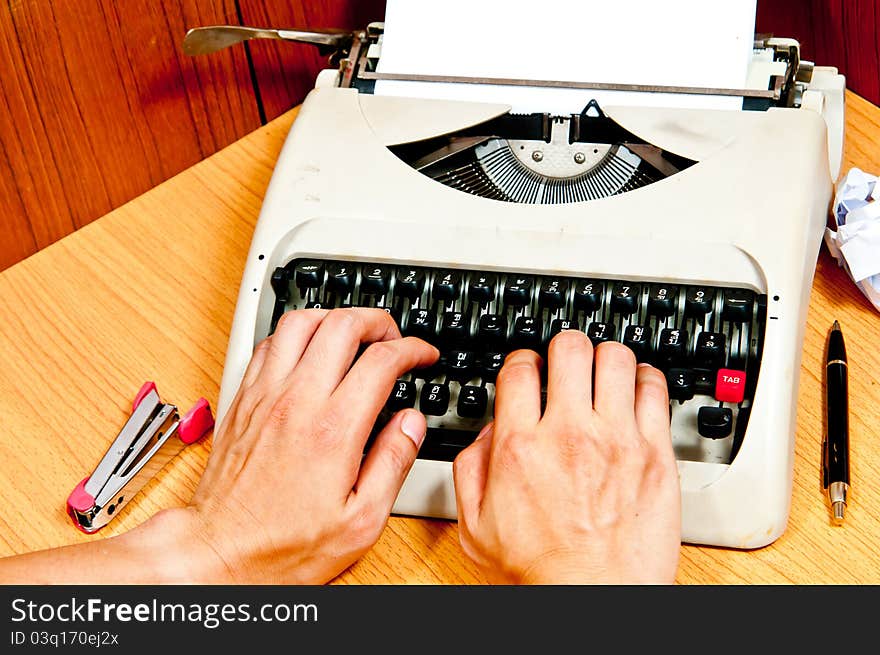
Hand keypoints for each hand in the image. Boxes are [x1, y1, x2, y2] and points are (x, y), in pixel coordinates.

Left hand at [145, 308, 437, 583]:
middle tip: (394, 337)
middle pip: (343, 325)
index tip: (423, 355)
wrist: (221, 551)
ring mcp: (266, 396)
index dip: (413, 348)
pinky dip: (296, 333)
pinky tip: (309, 349)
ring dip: (334, 317)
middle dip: (379, 320)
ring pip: (300, 322)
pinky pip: (268, 343)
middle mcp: (298, 402)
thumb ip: (393, 463)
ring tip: (353, 332)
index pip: (381, 360)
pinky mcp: (244, 399)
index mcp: (334, 430)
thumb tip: (412, 424)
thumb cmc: (285, 544)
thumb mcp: (360, 521)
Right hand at [453, 331, 680, 583]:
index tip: (529, 369)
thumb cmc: (541, 571)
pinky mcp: (655, 452)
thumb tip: (488, 431)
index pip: (520, 368)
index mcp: (520, 445)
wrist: (595, 599)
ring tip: (603, 373)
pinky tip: (636, 389)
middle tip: (567, 361)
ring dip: (606, 358)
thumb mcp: (475, 525)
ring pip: (616, 357)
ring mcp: (617, 439)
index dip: (523, 360)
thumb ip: (470, 467)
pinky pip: (655, 389)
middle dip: (564, 347)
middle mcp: (569, 433)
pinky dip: (646, 378)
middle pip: (570, 347)